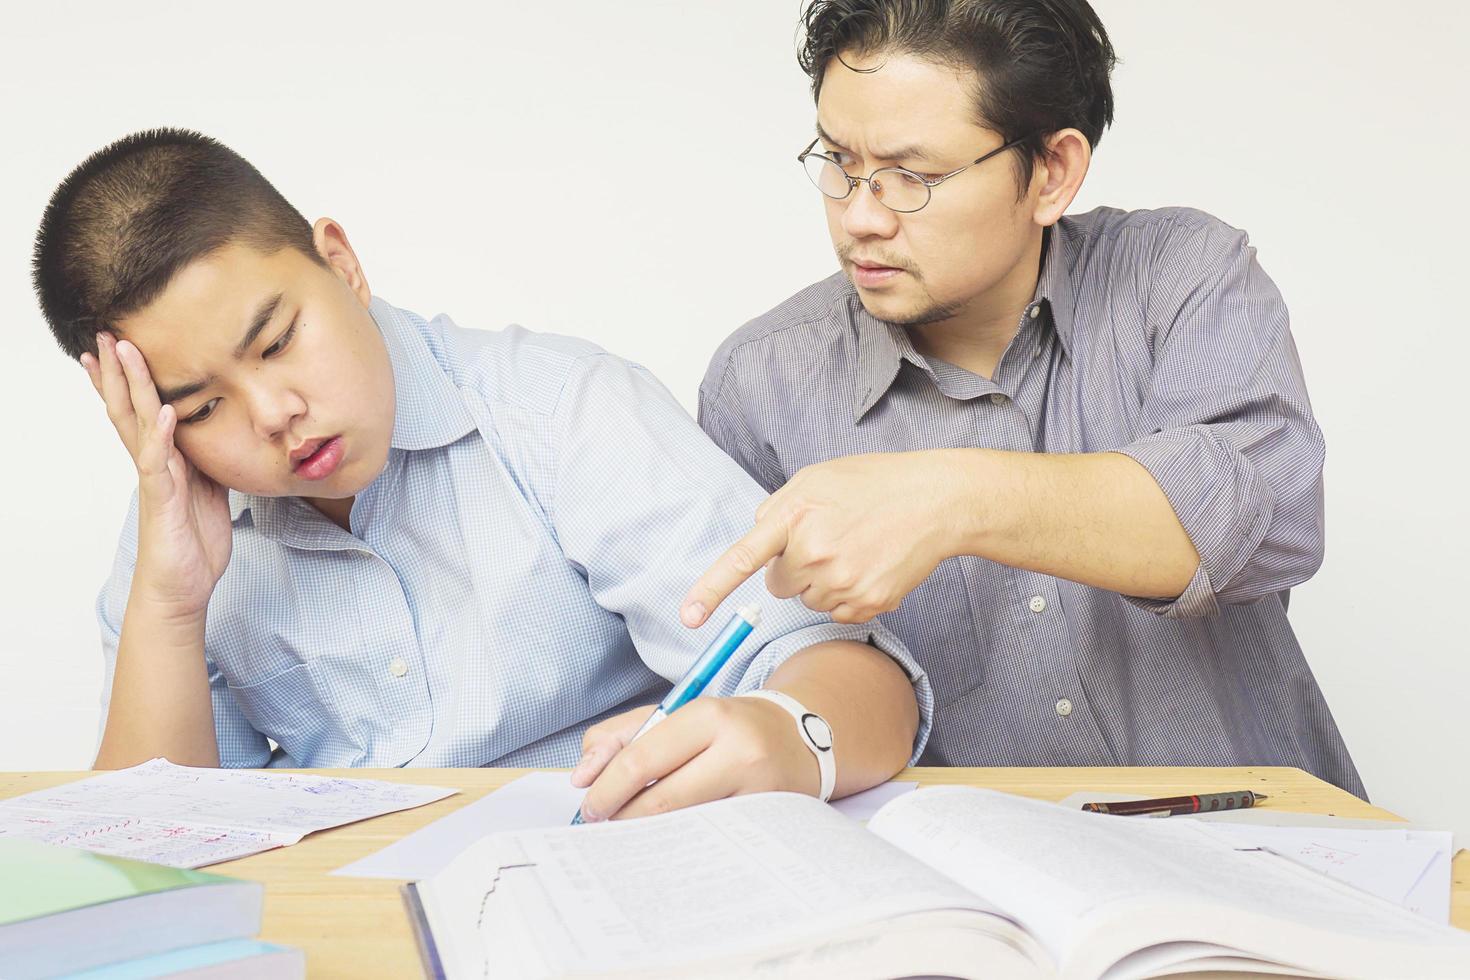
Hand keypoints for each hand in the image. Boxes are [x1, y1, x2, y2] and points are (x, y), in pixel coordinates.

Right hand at [81, 334, 231, 616]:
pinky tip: (162, 412)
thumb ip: (207, 463)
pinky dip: (160, 437)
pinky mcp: (162, 502)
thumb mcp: (209, 493)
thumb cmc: (193, 542)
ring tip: (122, 352)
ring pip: (137, 425)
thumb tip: (221, 438)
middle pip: (130, 408)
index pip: (142, 410)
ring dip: (131, 388)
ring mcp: (155, 481)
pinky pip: (159, 464)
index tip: (118, 344)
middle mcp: (154, 465)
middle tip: (105, 332)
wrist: (184, 588)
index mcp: (165, 460)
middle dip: (119, 371)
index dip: (130, 379)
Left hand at [569, 697, 817, 820]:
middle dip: (620, 818)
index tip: (588, 806)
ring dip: (646, 833)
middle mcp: (737, 751)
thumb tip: (582, 776)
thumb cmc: (727, 727)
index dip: (606, 789)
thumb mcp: (676, 713)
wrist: (800, 739)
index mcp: (708, 715)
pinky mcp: (766, 819)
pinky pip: (709, 837)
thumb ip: (621, 734)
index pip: (641, 760)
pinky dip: (678, 839)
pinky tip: (666, 838)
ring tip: (629, 831)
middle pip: (659, 801)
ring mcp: (756, 791)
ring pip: (683, 825)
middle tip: (602, 825)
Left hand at [682, 452, 958, 625]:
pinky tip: (871, 566)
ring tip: (855, 548)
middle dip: (795, 567)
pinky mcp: (868, 602)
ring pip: (809, 600)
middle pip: (779, 585)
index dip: (711, 590)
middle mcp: (814, 552)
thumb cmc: (873, 484)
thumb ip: (777, 509)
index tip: (689, 618)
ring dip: (823, 581)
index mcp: (795, 516)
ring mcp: (842, 581)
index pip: (743, 558)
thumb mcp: (816, 478)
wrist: (935, 501)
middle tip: (829, 538)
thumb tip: (757, 539)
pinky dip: (849, 596)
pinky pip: (838, 613)